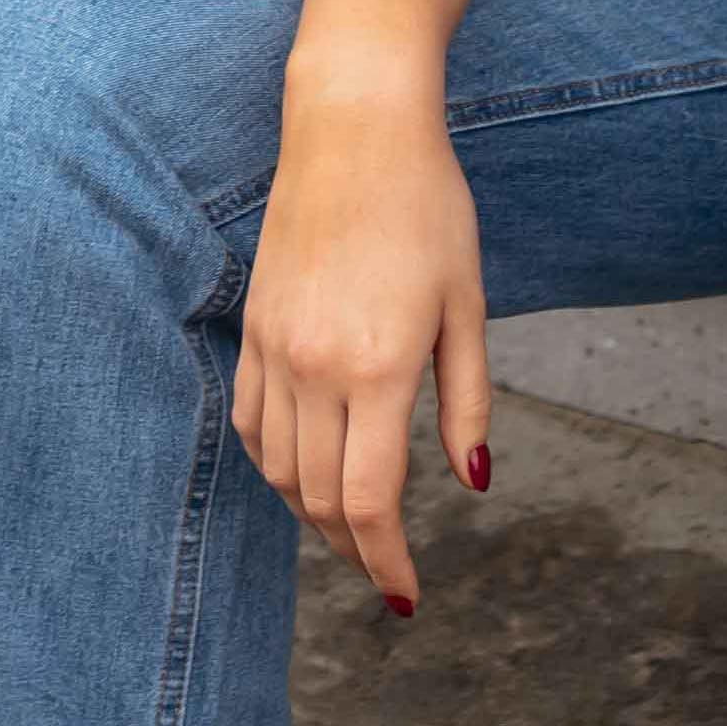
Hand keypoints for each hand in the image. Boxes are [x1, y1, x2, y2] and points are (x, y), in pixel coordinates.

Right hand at [231, 83, 491, 609]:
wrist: (354, 130)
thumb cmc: (428, 208)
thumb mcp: (467, 305)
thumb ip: (465, 402)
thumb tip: (472, 485)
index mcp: (377, 368)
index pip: (370, 502)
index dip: (387, 563)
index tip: (406, 595)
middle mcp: (315, 368)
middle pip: (320, 500)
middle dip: (355, 548)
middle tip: (387, 569)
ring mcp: (275, 349)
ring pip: (279, 471)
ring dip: (313, 514)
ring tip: (352, 528)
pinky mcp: (254, 329)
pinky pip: (254, 425)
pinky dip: (277, 465)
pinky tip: (305, 471)